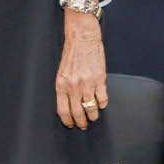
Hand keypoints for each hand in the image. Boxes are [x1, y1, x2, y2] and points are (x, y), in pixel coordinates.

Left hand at [55, 11, 108, 130]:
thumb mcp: (62, 71)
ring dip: (93, 115)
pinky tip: (100, 103)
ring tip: (93, 116)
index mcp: (61, 84)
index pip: (62, 110)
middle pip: (77, 113)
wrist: (82, 38)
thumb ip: (65, 87)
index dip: (67, 120)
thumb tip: (68, 104)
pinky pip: (102, 99)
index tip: (71, 125)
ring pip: (91, 109)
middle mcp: (73, 86)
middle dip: (81, 122)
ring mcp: (87, 84)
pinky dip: (102, 104)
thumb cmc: (71, 54)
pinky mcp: (100, 80)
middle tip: (83, 125)